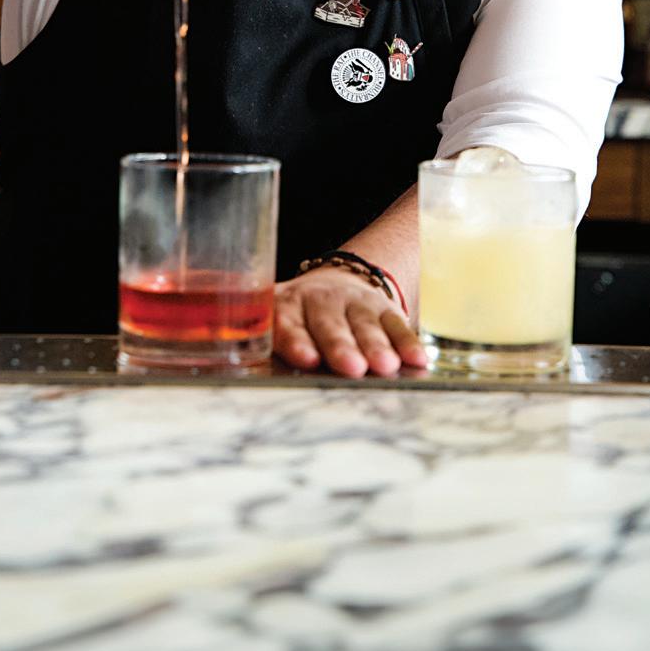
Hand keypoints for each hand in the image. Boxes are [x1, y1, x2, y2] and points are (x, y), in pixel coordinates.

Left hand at [273, 266, 427, 378]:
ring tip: (385, 366)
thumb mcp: (274, 320)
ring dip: (377, 346)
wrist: (339, 283)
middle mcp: (321, 301)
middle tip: (351, 367)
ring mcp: (355, 303)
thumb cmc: (298, 318)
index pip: (289, 323)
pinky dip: (408, 342)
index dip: (297, 340)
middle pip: (330, 325)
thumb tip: (232, 366)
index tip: (306, 358)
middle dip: (341, 346)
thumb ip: (261, 342)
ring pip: (365, 325)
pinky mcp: (385, 309)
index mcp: (287, 305)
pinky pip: (397, 324)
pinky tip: (417, 360)